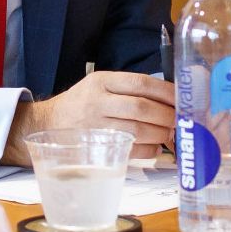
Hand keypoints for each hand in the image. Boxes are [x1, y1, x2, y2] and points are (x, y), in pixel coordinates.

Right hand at [2, 71, 174, 165]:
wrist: (49, 123)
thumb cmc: (81, 104)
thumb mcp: (98, 85)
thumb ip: (127, 89)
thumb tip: (169, 99)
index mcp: (100, 82)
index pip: (140, 83)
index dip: (165, 91)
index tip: (181, 98)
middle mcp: (98, 102)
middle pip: (142, 107)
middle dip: (167, 115)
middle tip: (179, 119)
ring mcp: (98, 126)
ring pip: (140, 129)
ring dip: (162, 133)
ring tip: (169, 132)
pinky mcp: (100, 147)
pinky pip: (134, 149)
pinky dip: (151, 149)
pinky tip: (154, 145)